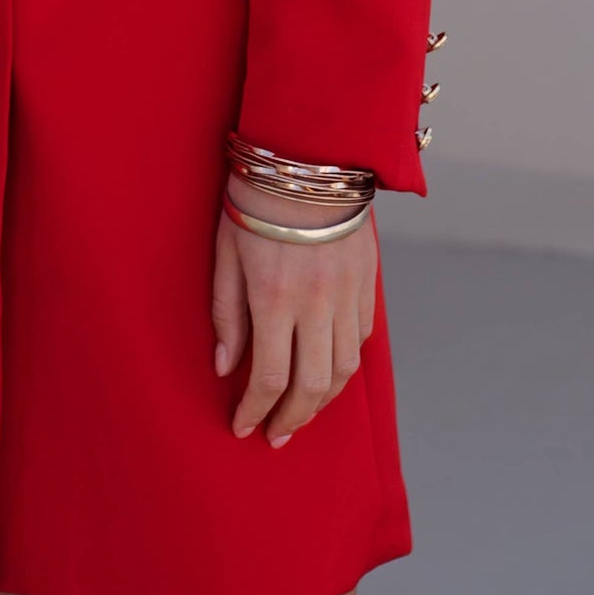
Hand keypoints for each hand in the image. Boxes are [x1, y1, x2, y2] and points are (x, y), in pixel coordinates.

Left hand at [212, 179, 376, 448]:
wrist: (308, 158)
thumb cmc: (254, 201)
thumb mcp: (226, 253)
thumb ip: (226, 314)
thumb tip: (226, 367)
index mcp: (274, 298)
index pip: (269, 378)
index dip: (255, 411)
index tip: (243, 427)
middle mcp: (316, 304)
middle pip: (311, 387)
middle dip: (291, 420)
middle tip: (275, 436)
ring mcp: (347, 296)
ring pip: (343, 371)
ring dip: (321, 402)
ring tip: (300, 414)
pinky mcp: (367, 285)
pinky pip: (361, 340)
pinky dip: (344, 366)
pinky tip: (327, 373)